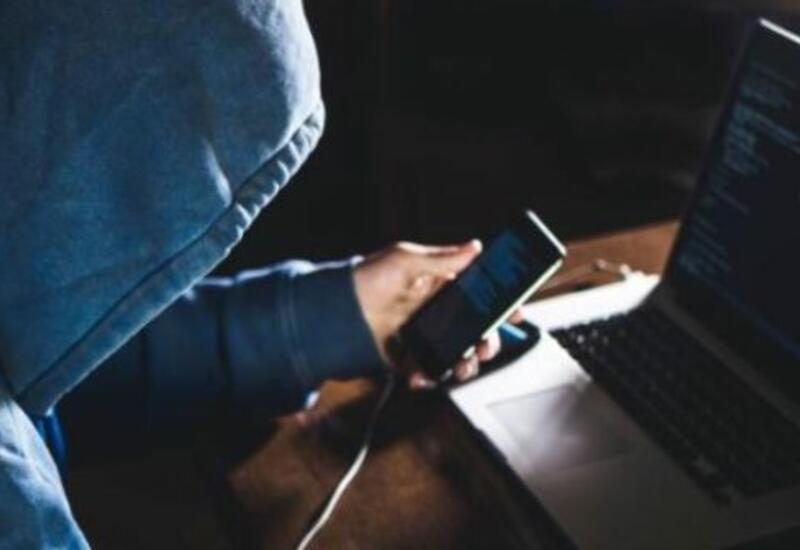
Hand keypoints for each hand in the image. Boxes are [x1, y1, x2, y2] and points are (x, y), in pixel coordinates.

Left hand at [353, 240, 523, 388]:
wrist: (330, 310)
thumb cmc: (364, 277)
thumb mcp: (404, 261)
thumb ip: (442, 259)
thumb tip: (475, 247)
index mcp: (439, 284)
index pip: (480, 293)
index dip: (501, 304)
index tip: (517, 312)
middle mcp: (435, 311)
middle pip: (475, 329)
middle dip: (487, 340)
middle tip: (485, 345)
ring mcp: (422, 336)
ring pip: (457, 354)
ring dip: (465, 364)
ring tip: (461, 366)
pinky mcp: (406, 356)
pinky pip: (426, 370)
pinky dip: (427, 377)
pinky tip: (420, 376)